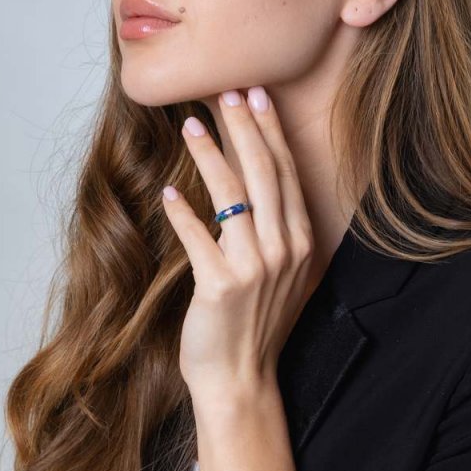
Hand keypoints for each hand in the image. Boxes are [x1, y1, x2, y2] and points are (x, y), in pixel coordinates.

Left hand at [162, 86, 315, 397]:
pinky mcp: (220, 286)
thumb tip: (255, 184)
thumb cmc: (256, 322)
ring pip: (233, 196)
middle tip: (228, 91)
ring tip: (192, 123)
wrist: (241, 379)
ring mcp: (255, 268)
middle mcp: (284, 249)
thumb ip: (276, 230)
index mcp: (300, 241)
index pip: (285, 174)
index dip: (269, 132)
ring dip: (212, 155)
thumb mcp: (282, 272)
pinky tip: (169, 190)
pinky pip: (198, 238)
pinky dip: (183, 213)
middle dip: (245, 127)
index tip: (256, 96)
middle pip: (264, 174)